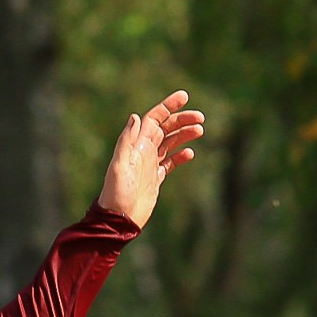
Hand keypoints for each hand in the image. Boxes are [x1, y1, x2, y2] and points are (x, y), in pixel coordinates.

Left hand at [95, 90, 203, 225]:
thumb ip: (126, 142)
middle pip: (165, 128)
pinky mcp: (155, 178)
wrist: (118, 220)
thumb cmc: (116, 194)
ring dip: (184, 134)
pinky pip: (170, 162)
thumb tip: (136, 117)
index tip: (184, 97)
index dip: (168, 106)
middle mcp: (143, 152)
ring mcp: (149, 165)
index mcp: (136, 145)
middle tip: (200, 118)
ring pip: (170, 143)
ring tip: (200, 131)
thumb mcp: (118, 166)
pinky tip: (190, 153)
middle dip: (182, 120)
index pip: (154, 119)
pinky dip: (180, 156)